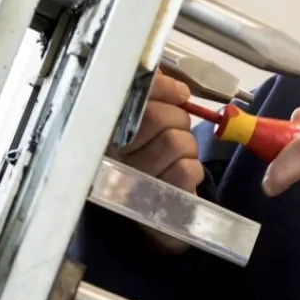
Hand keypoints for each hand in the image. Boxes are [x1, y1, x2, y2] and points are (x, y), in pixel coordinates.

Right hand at [108, 71, 203, 252]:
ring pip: (178, 142)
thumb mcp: (145, 127)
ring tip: (175, 158)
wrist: (155, 218)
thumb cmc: (150, 162)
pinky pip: (188, 169)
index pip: (134, 96)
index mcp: (106, 131)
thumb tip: (171, 81)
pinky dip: (193, 171)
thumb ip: (153, 96)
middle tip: (176, 130)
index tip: (179, 93)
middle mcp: (112, 155)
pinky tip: (178, 178)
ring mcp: (133, 180)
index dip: (164, 89)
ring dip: (187, 148)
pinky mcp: (157, 201)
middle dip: (179, 120)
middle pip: (160, 117)